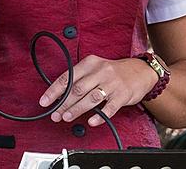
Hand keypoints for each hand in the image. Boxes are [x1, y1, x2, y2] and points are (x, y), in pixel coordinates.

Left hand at [38, 55, 157, 126]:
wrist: (140, 71)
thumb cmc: (113, 72)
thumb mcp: (95, 68)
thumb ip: (79, 79)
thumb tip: (60, 95)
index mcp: (89, 63)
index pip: (67, 77)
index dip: (54, 91)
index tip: (44, 102)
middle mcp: (100, 72)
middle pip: (78, 89)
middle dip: (64, 103)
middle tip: (55, 115)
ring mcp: (112, 83)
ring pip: (91, 98)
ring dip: (77, 109)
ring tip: (67, 117)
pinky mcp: (123, 95)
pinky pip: (110, 108)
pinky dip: (99, 116)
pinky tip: (91, 122)